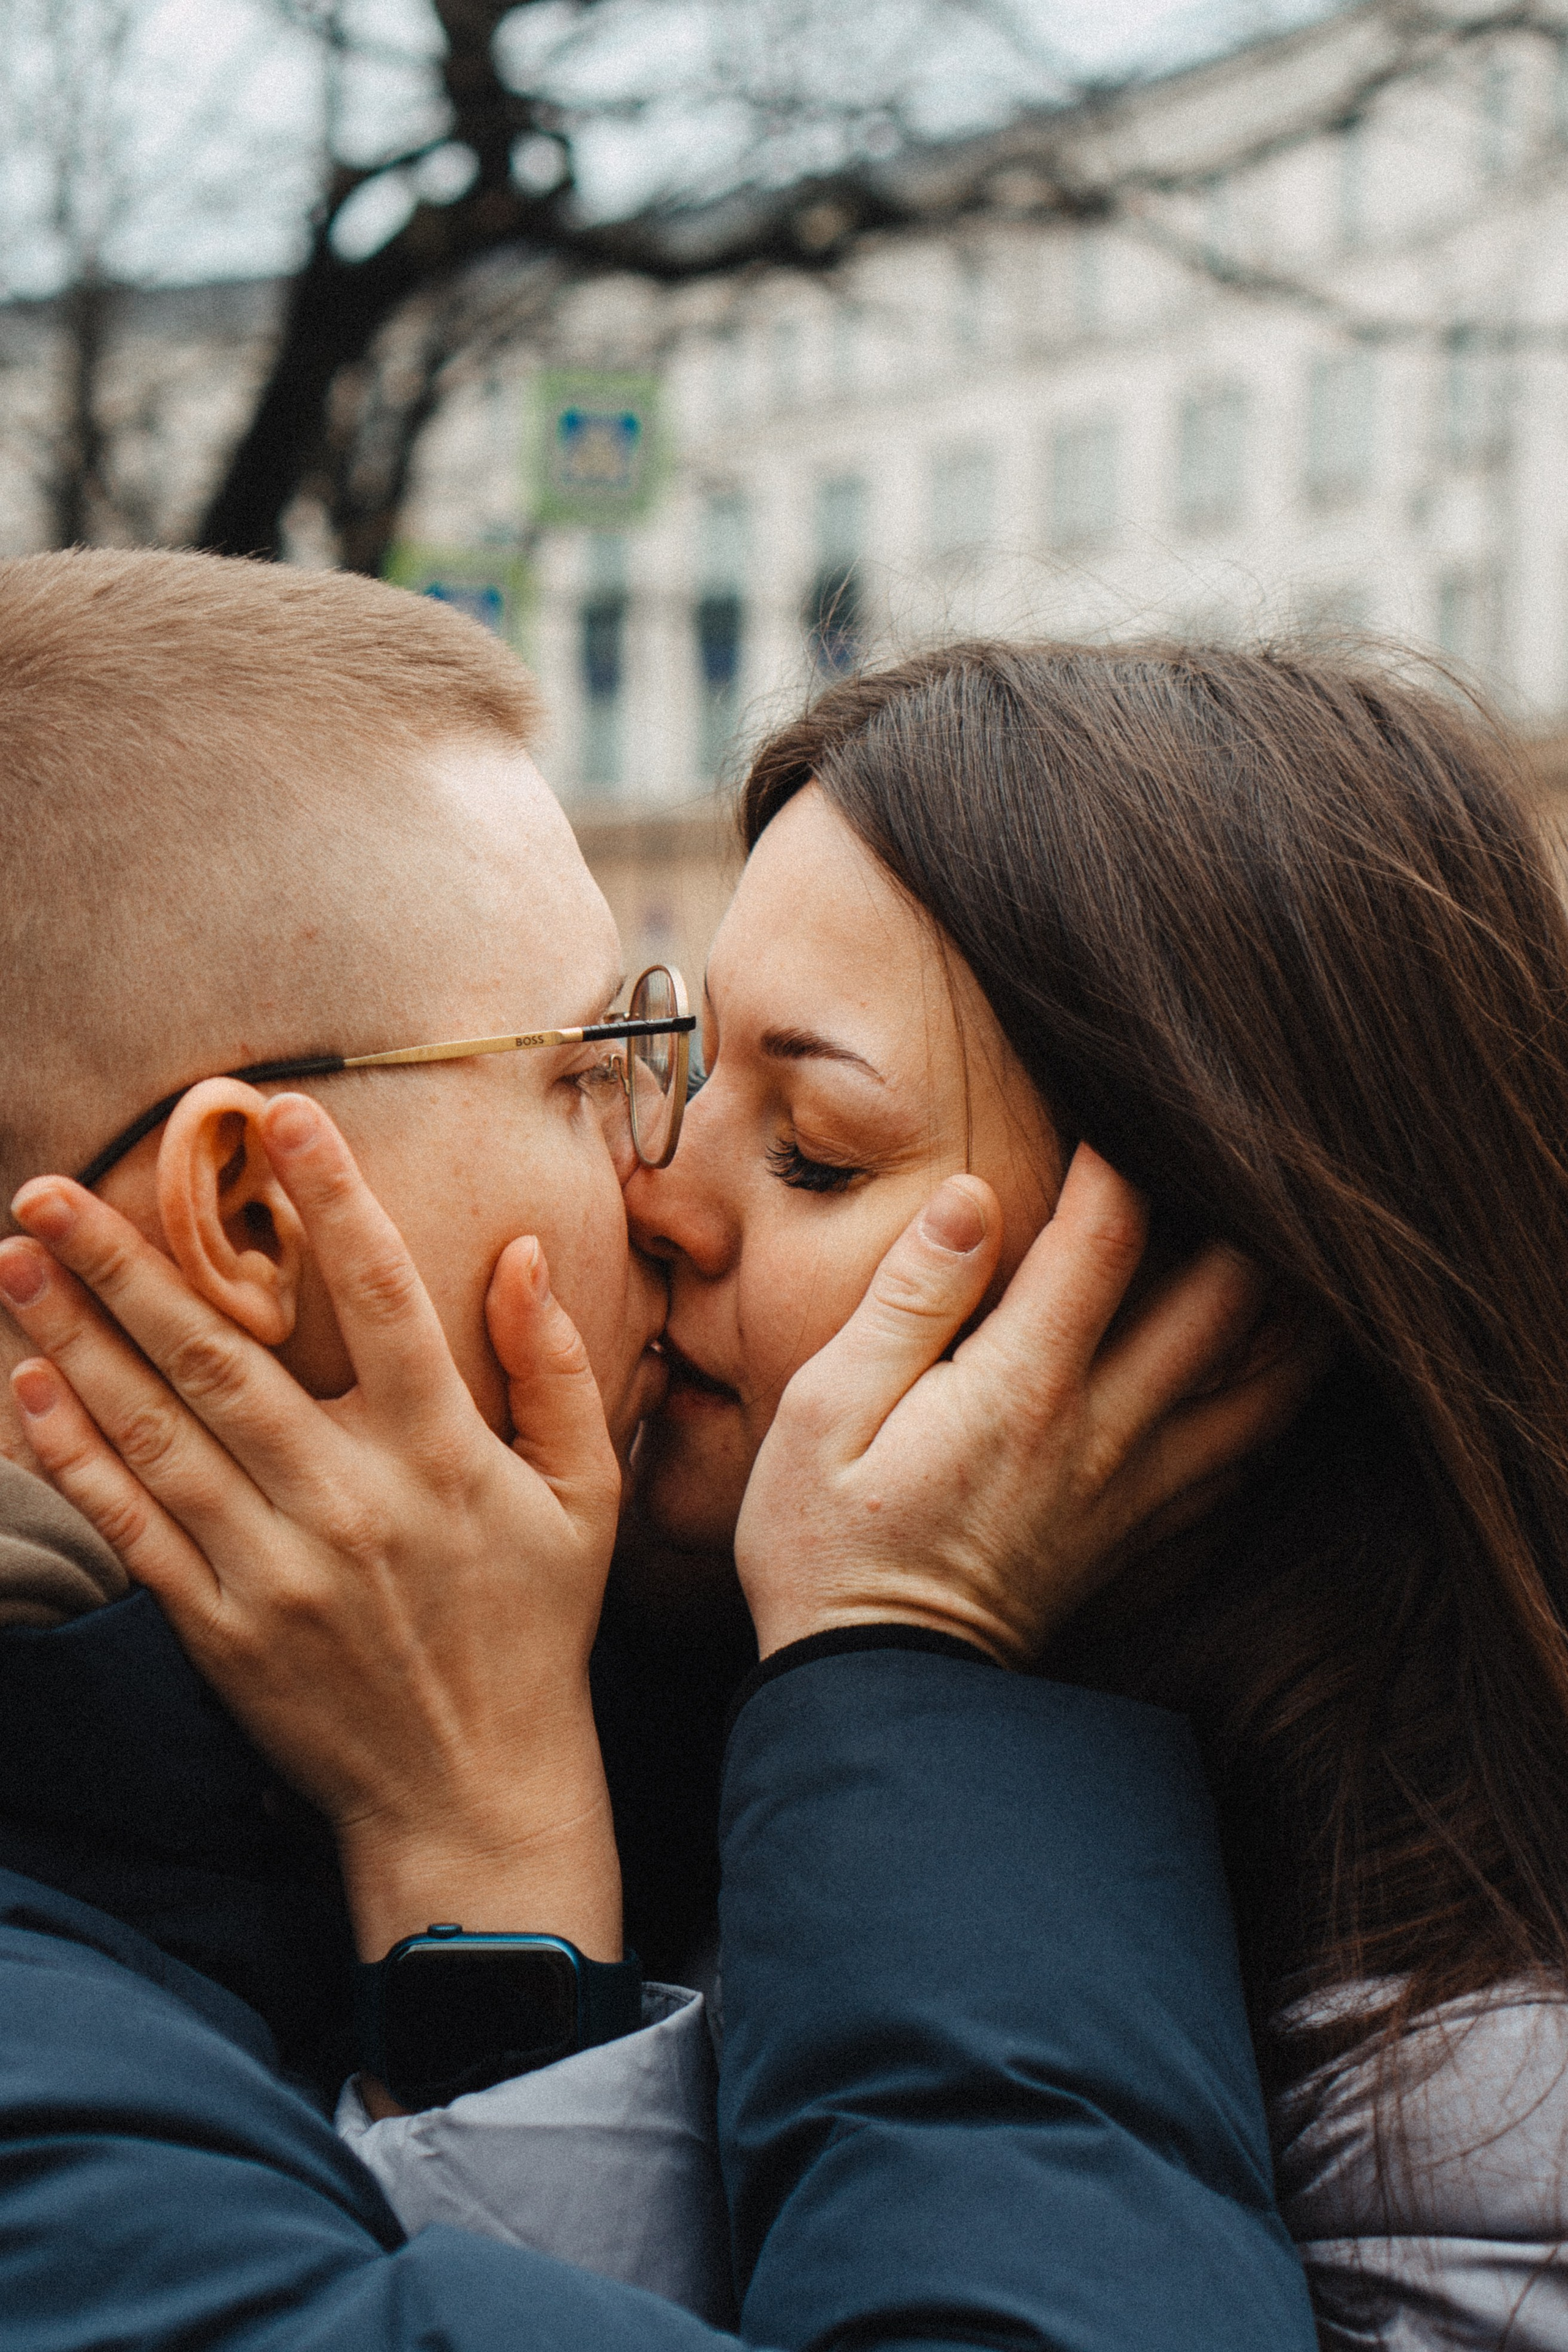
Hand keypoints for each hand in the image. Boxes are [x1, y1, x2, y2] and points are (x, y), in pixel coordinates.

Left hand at [0, 1095, 623, 1963]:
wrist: (471, 1791)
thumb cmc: (532, 1629)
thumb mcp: (581, 1496)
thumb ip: (555, 1370)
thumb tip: (519, 1254)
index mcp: (442, 1454)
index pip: (384, 1297)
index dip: (334, 1198)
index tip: (280, 1113)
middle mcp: (349, 1499)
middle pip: (221, 1356)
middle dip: (127, 1263)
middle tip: (54, 1187)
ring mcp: (273, 1566)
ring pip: (157, 1429)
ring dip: (75, 1338)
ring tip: (15, 1259)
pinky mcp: (218, 1626)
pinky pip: (132, 1526)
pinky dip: (76, 1456)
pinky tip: (28, 1388)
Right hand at [735, 1144, 1327, 1664]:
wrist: (878, 1697)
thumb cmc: (827, 1546)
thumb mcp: (826, 1411)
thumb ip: (908, 1301)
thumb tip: (973, 1199)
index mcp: (1023, 1388)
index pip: (1110, 1233)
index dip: (1120, 1152)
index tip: (1109, 1105)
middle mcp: (1105, 1433)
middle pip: (1228, 1300)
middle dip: (1241, 1215)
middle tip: (1227, 1161)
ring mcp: (1138, 1491)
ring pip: (1265, 1386)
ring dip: (1287, 1312)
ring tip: (1287, 1253)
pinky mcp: (1144, 1538)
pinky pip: (1245, 1463)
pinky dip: (1269, 1407)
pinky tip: (1258, 1374)